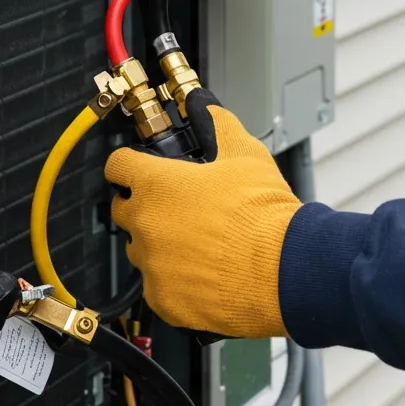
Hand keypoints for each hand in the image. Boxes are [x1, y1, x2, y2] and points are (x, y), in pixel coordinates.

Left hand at [106, 89, 300, 337]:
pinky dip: (175, 283)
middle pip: (123, 210)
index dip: (129, 164)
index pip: (118, 166)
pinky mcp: (165, 300)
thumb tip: (204, 105)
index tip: (136, 168)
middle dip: (144, 206)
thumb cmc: (265, 215)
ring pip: (141, 251)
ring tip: (197, 244)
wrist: (286, 269)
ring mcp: (153, 266)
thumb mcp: (244, 154)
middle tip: (178, 209)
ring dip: (159, 245)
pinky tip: (203, 273)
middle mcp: (145, 225)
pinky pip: (158, 288)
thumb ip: (216, 124)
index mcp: (157, 185)